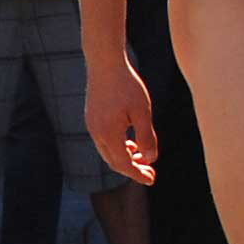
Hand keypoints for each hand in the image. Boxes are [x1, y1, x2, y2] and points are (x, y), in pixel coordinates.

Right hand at [84, 57, 158, 186]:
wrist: (105, 64)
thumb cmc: (126, 85)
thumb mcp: (142, 112)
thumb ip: (147, 137)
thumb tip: (151, 158)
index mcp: (109, 134)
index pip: (124, 164)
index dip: (138, 175)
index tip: (152, 180)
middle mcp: (97, 133)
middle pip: (114, 162)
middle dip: (132, 169)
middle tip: (150, 173)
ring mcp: (92, 126)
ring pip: (108, 152)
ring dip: (125, 159)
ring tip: (143, 158)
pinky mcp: (92, 119)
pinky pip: (104, 142)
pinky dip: (118, 148)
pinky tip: (131, 143)